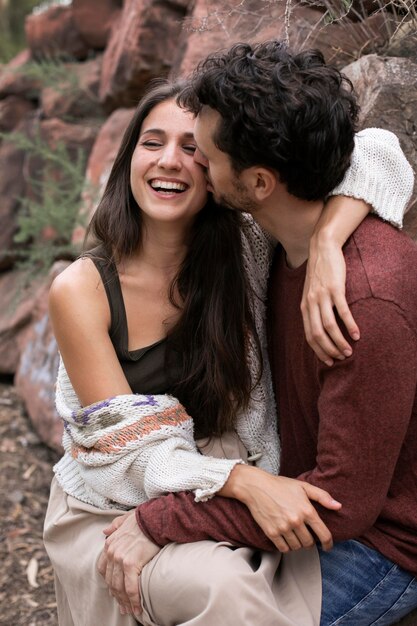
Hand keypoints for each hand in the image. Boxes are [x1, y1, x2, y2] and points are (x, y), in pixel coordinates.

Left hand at [98, 510, 159, 617]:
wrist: (156, 518)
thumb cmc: (144, 518)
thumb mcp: (125, 519)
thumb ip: (114, 526)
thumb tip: (105, 531)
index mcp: (110, 543)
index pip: (104, 569)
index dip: (109, 582)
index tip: (114, 591)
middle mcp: (112, 552)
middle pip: (111, 581)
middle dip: (117, 596)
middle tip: (123, 607)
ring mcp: (120, 558)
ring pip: (119, 587)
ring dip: (125, 601)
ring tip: (130, 610)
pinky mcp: (131, 564)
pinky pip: (131, 587)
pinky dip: (133, 600)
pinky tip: (137, 608)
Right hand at [222, 465, 340, 552]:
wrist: (256, 486)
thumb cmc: (280, 485)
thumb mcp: (303, 486)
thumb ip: (322, 496)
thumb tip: (339, 506)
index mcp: (307, 510)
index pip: (324, 534)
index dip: (328, 544)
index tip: (328, 547)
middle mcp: (296, 520)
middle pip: (309, 543)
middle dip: (310, 542)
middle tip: (306, 536)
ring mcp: (283, 527)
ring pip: (297, 547)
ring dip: (298, 544)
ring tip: (295, 535)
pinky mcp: (271, 532)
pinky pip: (284, 548)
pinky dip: (286, 546)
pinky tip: (285, 538)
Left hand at [301, 234, 358, 364]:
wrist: (322, 249)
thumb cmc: (319, 273)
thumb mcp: (310, 293)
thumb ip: (313, 309)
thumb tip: (319, 327)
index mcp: (304, 307)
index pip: (308, 335)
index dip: (318, 351)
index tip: (328, 361)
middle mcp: (310, 303)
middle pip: (317, 334)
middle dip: (329, 350)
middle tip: (341, 359)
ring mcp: (322, 296)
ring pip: (329, 326)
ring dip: (339, 341)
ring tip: (349, 350)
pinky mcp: (335, 289)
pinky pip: (342, 311)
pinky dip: (349, 325)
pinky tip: (356, 334)